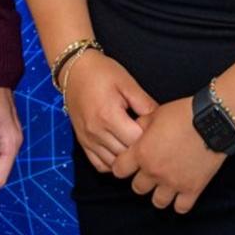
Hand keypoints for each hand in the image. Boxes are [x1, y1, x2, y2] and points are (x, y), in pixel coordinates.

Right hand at [60, 51, 153, 172]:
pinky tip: (120, 152)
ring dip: (127, 159)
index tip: (153, 128)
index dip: (149, 137)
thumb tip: (160, 121)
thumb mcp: (127, 82)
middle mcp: (96, 131)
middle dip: (140, 149)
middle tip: (147, 137)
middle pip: (126, 155)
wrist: (74, 70)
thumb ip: (145, 103)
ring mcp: (88, 139)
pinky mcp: (82, 142)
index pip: (136, 141)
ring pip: (114, 164)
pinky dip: (112, 164)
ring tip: (134, 144)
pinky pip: (99, 165)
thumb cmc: (101, 73)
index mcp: (109, 116)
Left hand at [110, 95, 225, 213]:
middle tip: (150, 172)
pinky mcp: (192, 189)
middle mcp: (154, 171)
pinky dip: (180, 203)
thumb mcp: (155, 114)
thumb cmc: (183, 113)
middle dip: (142, 181)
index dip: (122, 166)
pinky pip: (181, 208)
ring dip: (159, 194)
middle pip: (137, 188)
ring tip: (165, 185)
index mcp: (141, 153)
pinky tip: (181, 193)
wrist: (212, 120)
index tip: (128, 164)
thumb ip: (141, 126)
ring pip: (157, 202)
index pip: (119, 170)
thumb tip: (135, 130)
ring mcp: (173, 183)